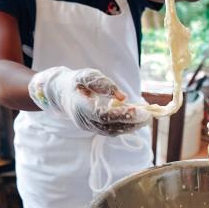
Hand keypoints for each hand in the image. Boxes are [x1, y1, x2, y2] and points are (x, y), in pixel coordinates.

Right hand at [28, 67, 149, 135]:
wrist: (60, 92)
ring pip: (111, 132)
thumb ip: (104, 84)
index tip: (136, 108)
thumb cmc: (76, 81)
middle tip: (147, 116)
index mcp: (81, 106)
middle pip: (110, 127)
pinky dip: (124, 127)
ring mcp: (88, 127)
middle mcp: (84, 121)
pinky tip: (136, 120)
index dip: (120, 114)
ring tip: (145, 118)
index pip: (103, 115)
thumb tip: (123, 97)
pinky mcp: (93, 128)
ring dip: (130, 126)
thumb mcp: (88, 76)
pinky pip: (110, 131)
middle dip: (130, 122)